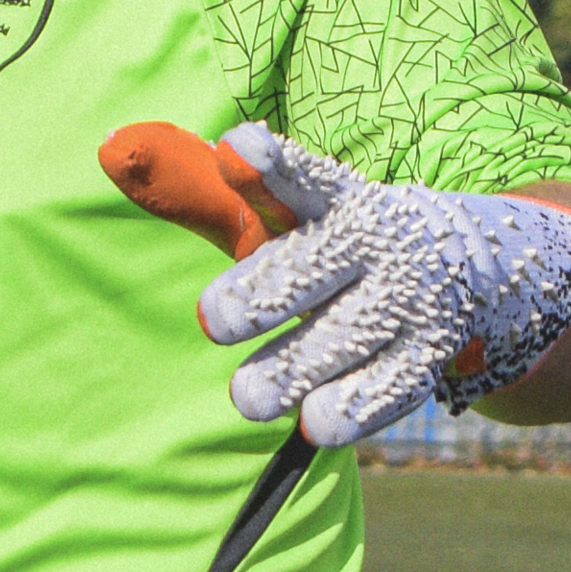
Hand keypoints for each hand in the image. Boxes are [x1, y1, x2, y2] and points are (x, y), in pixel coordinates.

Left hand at [195, 124, 570, 449]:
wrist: (462, 265)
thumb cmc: (327, 238)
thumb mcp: (270, 212)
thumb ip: (193, 187)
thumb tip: (108, 149)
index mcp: (330, 195)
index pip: (295, 176)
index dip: (266, 165)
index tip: (234, 148)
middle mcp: (375, 241)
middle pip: (311, 266)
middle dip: (259, 294)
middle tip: (213, 319)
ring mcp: (408, 298)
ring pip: (343, 338)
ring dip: (292, 370)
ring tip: (249, 396)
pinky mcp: (428, 355)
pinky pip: (385, 391)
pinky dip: (347, 410)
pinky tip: (313, 423)